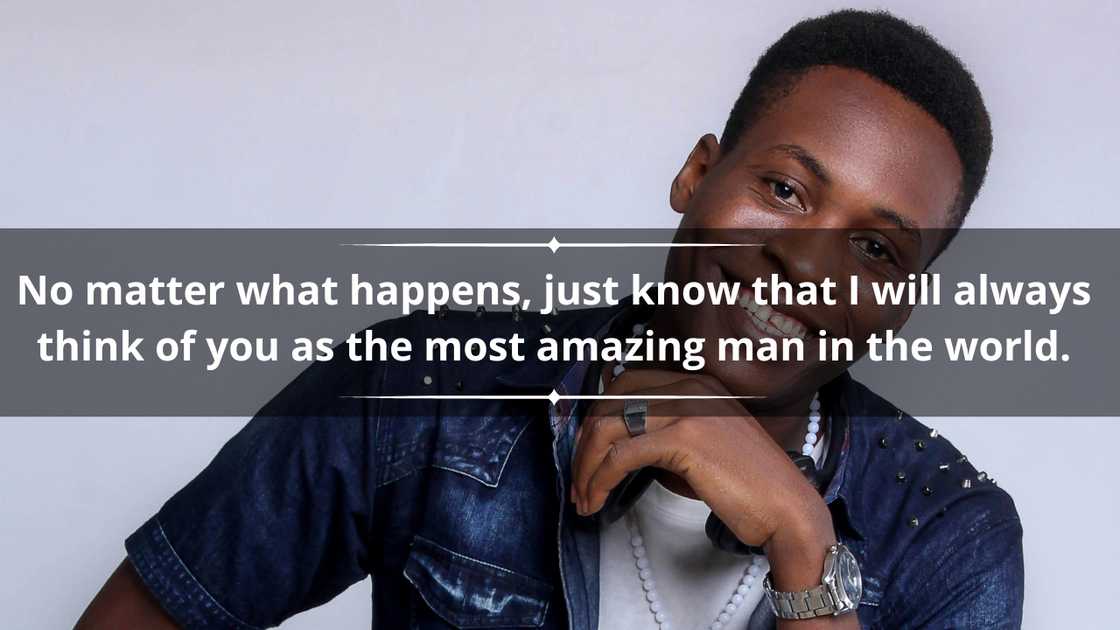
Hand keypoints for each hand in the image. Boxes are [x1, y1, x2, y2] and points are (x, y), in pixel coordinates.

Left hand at [570, 369, 834, 567]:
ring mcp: (687, 408)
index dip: (597, 415)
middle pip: (609, 403)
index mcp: (695, 381)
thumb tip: (620, 444)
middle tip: (579, 478)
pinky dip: (599, 479)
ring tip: (583, 497)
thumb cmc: (751, 484)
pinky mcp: (684, 438)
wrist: (787, 508)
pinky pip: (621, 455)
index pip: (625, 383)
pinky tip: (597, 499)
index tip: (586, 448)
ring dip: (586, 467)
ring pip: (608, 429)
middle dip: (584, 443)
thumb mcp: (705, 443)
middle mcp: (689, 385)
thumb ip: (668, 431)